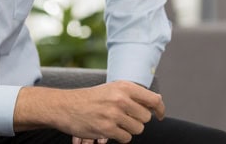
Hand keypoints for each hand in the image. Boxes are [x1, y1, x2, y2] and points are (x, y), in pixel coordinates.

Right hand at [15, 80, 165, 142]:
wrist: (66, 106)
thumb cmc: (92, 98)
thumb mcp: (113, 89)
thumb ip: (134, 94)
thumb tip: (158, 100)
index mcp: (124, 86)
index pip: (153, 99)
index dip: (160, 109)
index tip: (160, 116)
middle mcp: (120, 99)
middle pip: (146, 117)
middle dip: (138, 120)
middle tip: (125, 118)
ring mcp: (114, 114)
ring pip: (138, 129)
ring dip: (129, 130)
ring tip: (116, 123)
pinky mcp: (107, 129)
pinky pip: (126, 138)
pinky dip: (121, 137)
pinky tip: (110, 130)